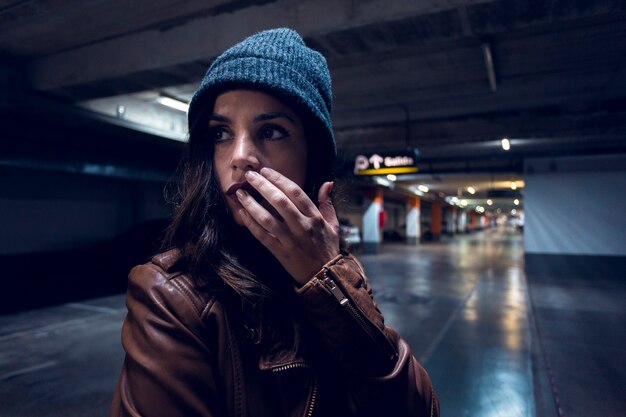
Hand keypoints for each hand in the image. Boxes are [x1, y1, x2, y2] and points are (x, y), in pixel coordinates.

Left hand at [235, 167, 339, 284]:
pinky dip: (251, 224)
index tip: (265, 171)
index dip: (279, 179)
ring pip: (267, 218)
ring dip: (251, 204)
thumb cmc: (327, 248)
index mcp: (315, 217)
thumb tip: (327, 183)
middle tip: (249, 176)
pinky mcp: (280, 252)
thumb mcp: (333, 224)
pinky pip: (262, 236)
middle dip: (262, 186)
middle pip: (279, 201)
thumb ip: (327, 203)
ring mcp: (290, 240)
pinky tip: (243, 213)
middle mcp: (302, 226)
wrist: (325, 276)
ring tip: (240, 193)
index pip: (295, 192)